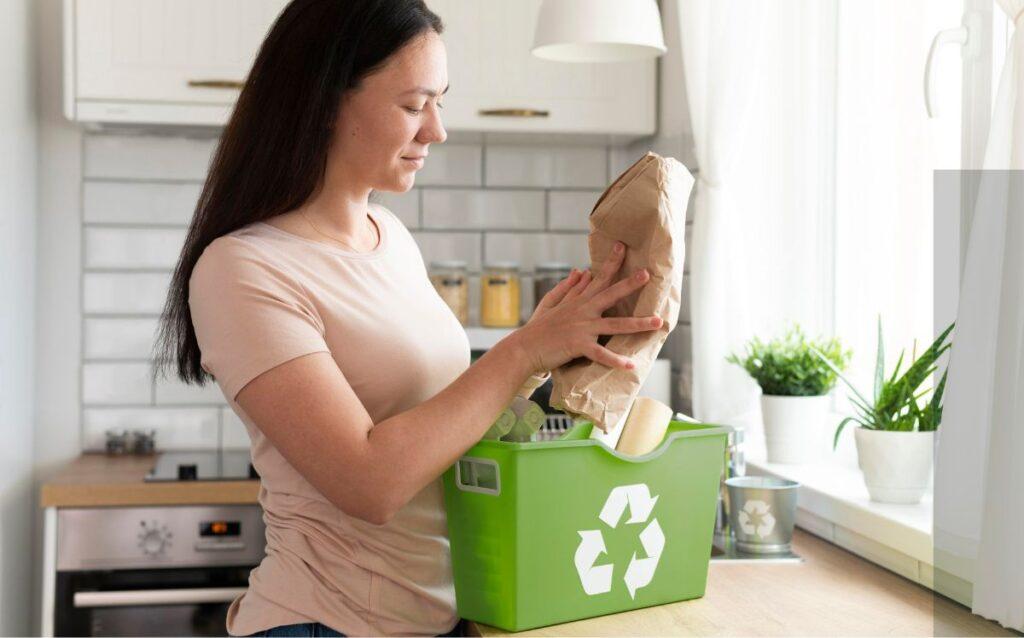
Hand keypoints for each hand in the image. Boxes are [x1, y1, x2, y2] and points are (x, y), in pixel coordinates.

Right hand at [511, 241, 661, 373]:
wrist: (524, 348)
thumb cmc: (538, 327)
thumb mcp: (551, 302)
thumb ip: (568, 287)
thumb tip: (580, 270)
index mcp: (578, 301)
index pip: (598, 278)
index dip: (611, 262)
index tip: (623, 246)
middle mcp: (583, 311)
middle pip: (611, 294)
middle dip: (630, 284)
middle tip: (647, 274)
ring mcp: (582, 328)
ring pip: (615, 324)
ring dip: (638, 324)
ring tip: (657, 322)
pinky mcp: (579, 345)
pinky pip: (601, 354)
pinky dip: (615, 360)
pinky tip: (630, 365)